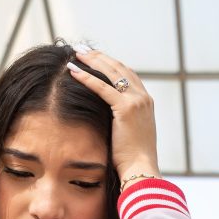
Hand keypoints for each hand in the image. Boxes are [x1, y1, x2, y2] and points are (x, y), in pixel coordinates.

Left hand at [65, 48, 159, 180]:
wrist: (141, 169)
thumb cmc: (133, 159)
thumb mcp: (131, 134)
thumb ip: (123, 120)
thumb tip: (107, 118)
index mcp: (146, 102)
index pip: (127, 74)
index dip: (110, 63)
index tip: (95, 57)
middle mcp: (143, 98)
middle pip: (119, 68)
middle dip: (99, 56)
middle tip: (82, 48)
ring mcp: (137, 102)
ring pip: (111, 73)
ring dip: (92, 61)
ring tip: (76, 53)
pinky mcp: (126, 109)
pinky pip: (102, 88)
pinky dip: (86, 77)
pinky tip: (73, 70)